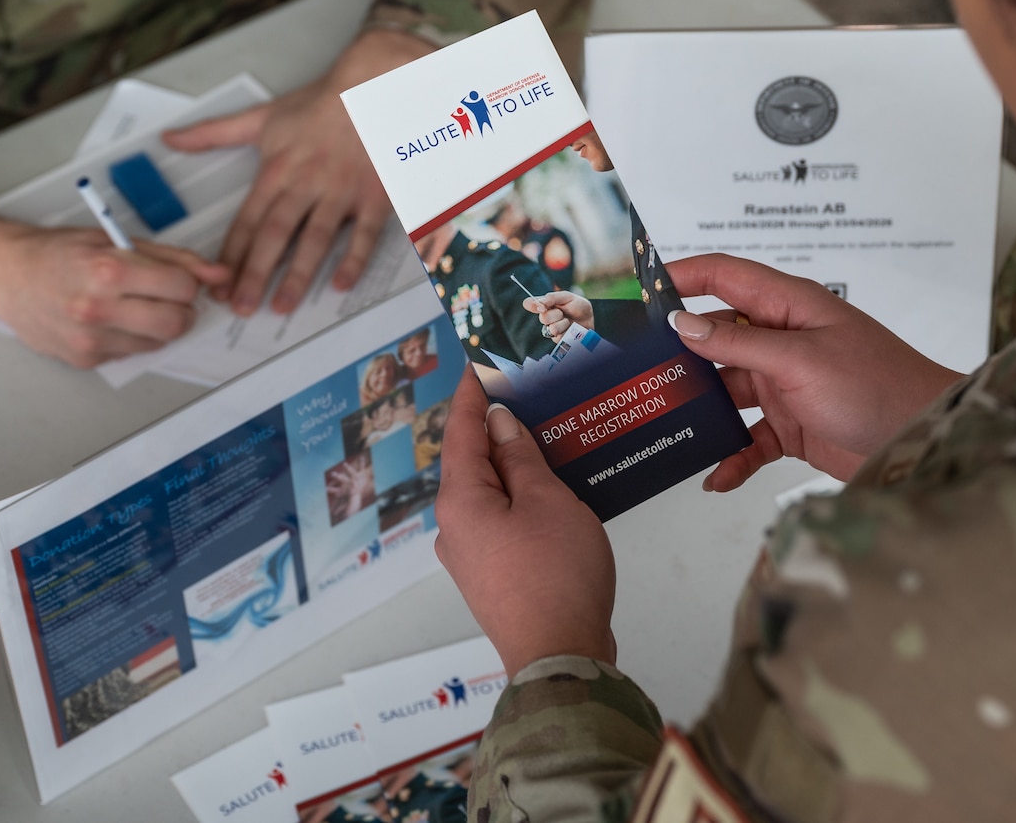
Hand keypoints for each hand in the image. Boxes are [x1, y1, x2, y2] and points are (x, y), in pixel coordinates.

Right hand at [0, 223, 228, 366]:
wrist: (7, 276)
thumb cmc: (59, 253)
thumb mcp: (117, 240)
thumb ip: (173, 258)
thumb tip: (217, 274)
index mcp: (109, 271)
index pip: (182, 288)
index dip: (187, 282)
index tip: (177, 278)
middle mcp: (98, 309)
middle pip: (176, 323)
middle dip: (182, 310)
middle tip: (167, 297)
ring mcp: (90, 339)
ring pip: (157, 342)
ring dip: (157, 325)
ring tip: (133, 305)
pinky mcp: (84, 359)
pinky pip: (130, 354)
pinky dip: (131, 338)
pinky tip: (110, 319)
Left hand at [163, 30, 432, 314]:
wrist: (372, 87)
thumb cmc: (318, 104)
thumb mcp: (261, 117)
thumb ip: (213, 134)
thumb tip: (170, 138)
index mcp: (276, 170)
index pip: (247, 220)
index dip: (231, 255)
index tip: (217, 284)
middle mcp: (305, 184)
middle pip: (275, 236)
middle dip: (255, 274)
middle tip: (241, 307)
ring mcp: (340, 191)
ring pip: (315, 240)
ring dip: (298, 275)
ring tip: (282, 306)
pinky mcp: (373, 194)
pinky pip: (364, 233)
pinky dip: (354, 259)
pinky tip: (340, 285)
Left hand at [434, 370, 615, 676]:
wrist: (560, 658)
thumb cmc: (555, 574)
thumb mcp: (547, 502)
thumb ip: (522, 458)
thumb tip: (501, 423)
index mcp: (460, 499)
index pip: (462, 428)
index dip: (473, 391)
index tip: (481, 358)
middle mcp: (455, 525)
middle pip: (474, 460)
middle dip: (500, 426)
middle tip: (529, 390)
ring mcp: (472, 554)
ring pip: (492, 492)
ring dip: (517, 464)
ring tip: (551, 432)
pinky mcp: (494, 575)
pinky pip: (504, 520)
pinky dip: (524, 497)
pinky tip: (555, 487)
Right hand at [522, 290, 591, 338]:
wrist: (590, 319)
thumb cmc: (579, 306)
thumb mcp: (568, 297)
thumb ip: (553, 297)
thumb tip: (540, 302)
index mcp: (546, 304)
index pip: (529, 303)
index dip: (532, 305)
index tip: (542, 307)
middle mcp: (546, 316)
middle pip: (542, 318)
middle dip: (556, 314)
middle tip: (564, 312)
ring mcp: (550, 328)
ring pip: (551, 328)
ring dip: (563, 323)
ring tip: (569, 321)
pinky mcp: (557, 339)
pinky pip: (558, 337)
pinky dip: (567, 331)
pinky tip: (570, 328)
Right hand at [664, 254, 962, 492]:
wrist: (926, 441)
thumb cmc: (880, 387)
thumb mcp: (801, 360)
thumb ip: (739, 344)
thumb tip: (683, 323)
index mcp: (790, 306)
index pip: (725, 275)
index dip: (682, 275)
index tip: (639, 289)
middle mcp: (784, 339)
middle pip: (717, 336)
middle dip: (680, 352)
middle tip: (638, 367)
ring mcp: (787, 382)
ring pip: (727, 389)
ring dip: (702, 409)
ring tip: (666, 424)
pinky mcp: (794, 424)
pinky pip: (749, 437)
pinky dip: (732, 455)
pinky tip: (716, 474)